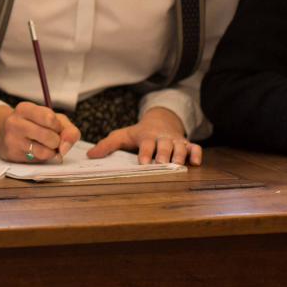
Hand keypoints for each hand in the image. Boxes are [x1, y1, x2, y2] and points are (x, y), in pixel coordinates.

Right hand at [0, 102, 78, 162]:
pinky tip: (35, 151)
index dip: (57, 126)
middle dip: (56, 141)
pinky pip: (38, 160)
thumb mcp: (53, 119)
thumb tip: (65, 147)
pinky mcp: (12, 155)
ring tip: (44, 145)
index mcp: (24, 108)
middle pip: (50, 137)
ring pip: (45, 152)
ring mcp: (12, 140)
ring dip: (51, 151)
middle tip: (50, 138)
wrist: (4, 133)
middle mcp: (15, 122)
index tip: (53, 126)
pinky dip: (42, 157)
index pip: (50, 118)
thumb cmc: (34, 124)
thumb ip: (68, 130)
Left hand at [87, 106, 202, 165]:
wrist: (161, 121)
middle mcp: (163, 138)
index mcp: (147, 136)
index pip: (146, 145)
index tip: (143, 163)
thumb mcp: (123, 136)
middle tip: (163, 164)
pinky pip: (195, 147)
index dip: (145, 153)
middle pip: (165, 145)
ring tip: (179, 165)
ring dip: (180, 155)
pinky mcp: (187, 144)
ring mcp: (176, 141)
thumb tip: (90, 156)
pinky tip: (196, 162)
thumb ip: (107, 145)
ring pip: (181, 147)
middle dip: (164, 154)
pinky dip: (197, 153)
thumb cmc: (139, 133)